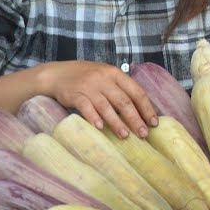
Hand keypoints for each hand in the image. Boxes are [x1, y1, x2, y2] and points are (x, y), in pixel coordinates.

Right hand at [42, 61, 156, 137]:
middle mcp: (103, 78)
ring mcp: (88, 86)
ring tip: (125, 136)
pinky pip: (86, 107)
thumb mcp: (106, 77)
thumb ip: (120, 90)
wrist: (56, 74)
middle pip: (123, 101)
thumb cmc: (86, 78)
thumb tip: (141, 112)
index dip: (146, 108)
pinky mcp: (74, 94)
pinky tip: (100, 128)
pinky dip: (93, 117)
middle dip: (135, 119)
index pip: (136, 91)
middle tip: (143, 134)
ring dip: (117, 123)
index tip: (154, 123)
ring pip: (106, 106)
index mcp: (115, 74)